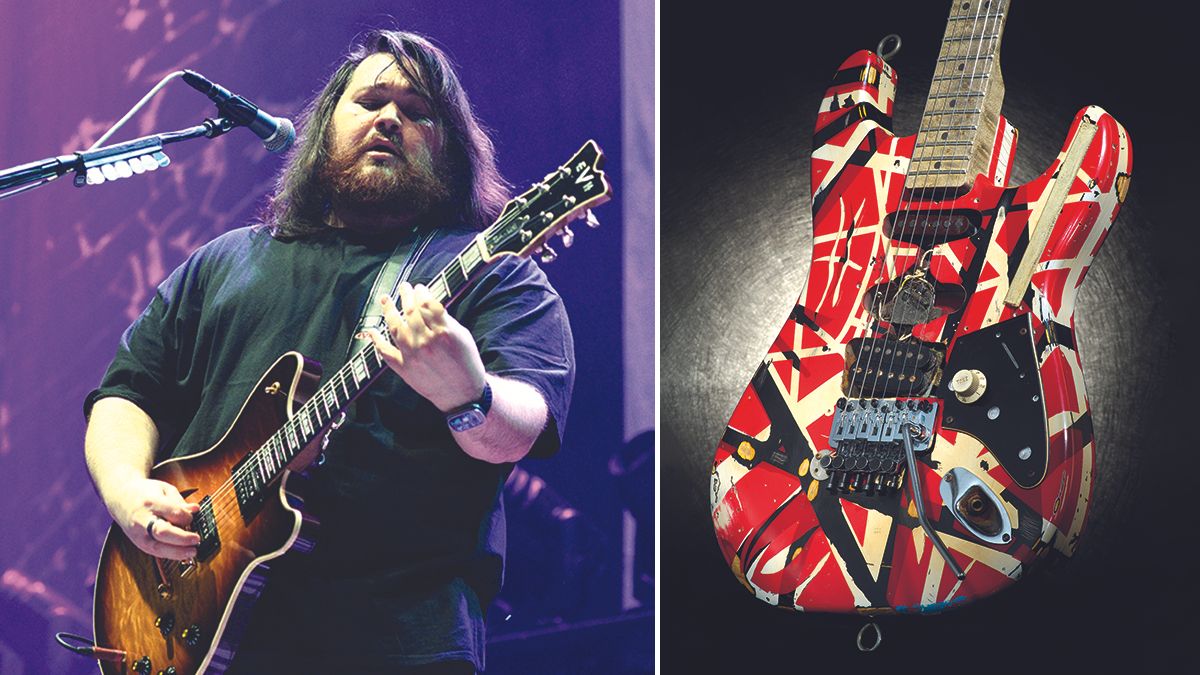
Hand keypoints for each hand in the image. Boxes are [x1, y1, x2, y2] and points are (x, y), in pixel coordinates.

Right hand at [107, 477, 199, 560]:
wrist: (120, 498)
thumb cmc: (144, 492)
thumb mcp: (163, 489)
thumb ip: (179, 501)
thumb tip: (195, 509)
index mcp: (150, 502)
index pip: (172, 512)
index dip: (186, 517)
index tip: (193, 515)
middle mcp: (142, 520)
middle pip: (162, 532)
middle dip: (182, 538)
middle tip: (196, 539)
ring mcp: (138, 533)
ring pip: (157, 547)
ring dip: (177, 552)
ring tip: (192, 552)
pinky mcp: (138, 543)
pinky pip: (154, 552)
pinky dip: (169, 555)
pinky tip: (182, 555)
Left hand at [364, 282, 486, 411]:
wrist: (462, 395)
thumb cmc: (466, 365)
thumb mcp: (462, 337)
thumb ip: (445, 320)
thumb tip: (428, 305)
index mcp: (444, 332)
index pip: (427, 303)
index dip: (421, 292)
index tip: (419, 288)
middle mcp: (426, 341)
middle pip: (410, 311)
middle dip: (406, 295)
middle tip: (404, 287)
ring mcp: (412, 355)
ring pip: (394, 326)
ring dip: (388, 310)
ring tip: (386, 299)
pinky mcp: (403, 368)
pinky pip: (385, 351)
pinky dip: (376, 340)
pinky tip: (372, 330)